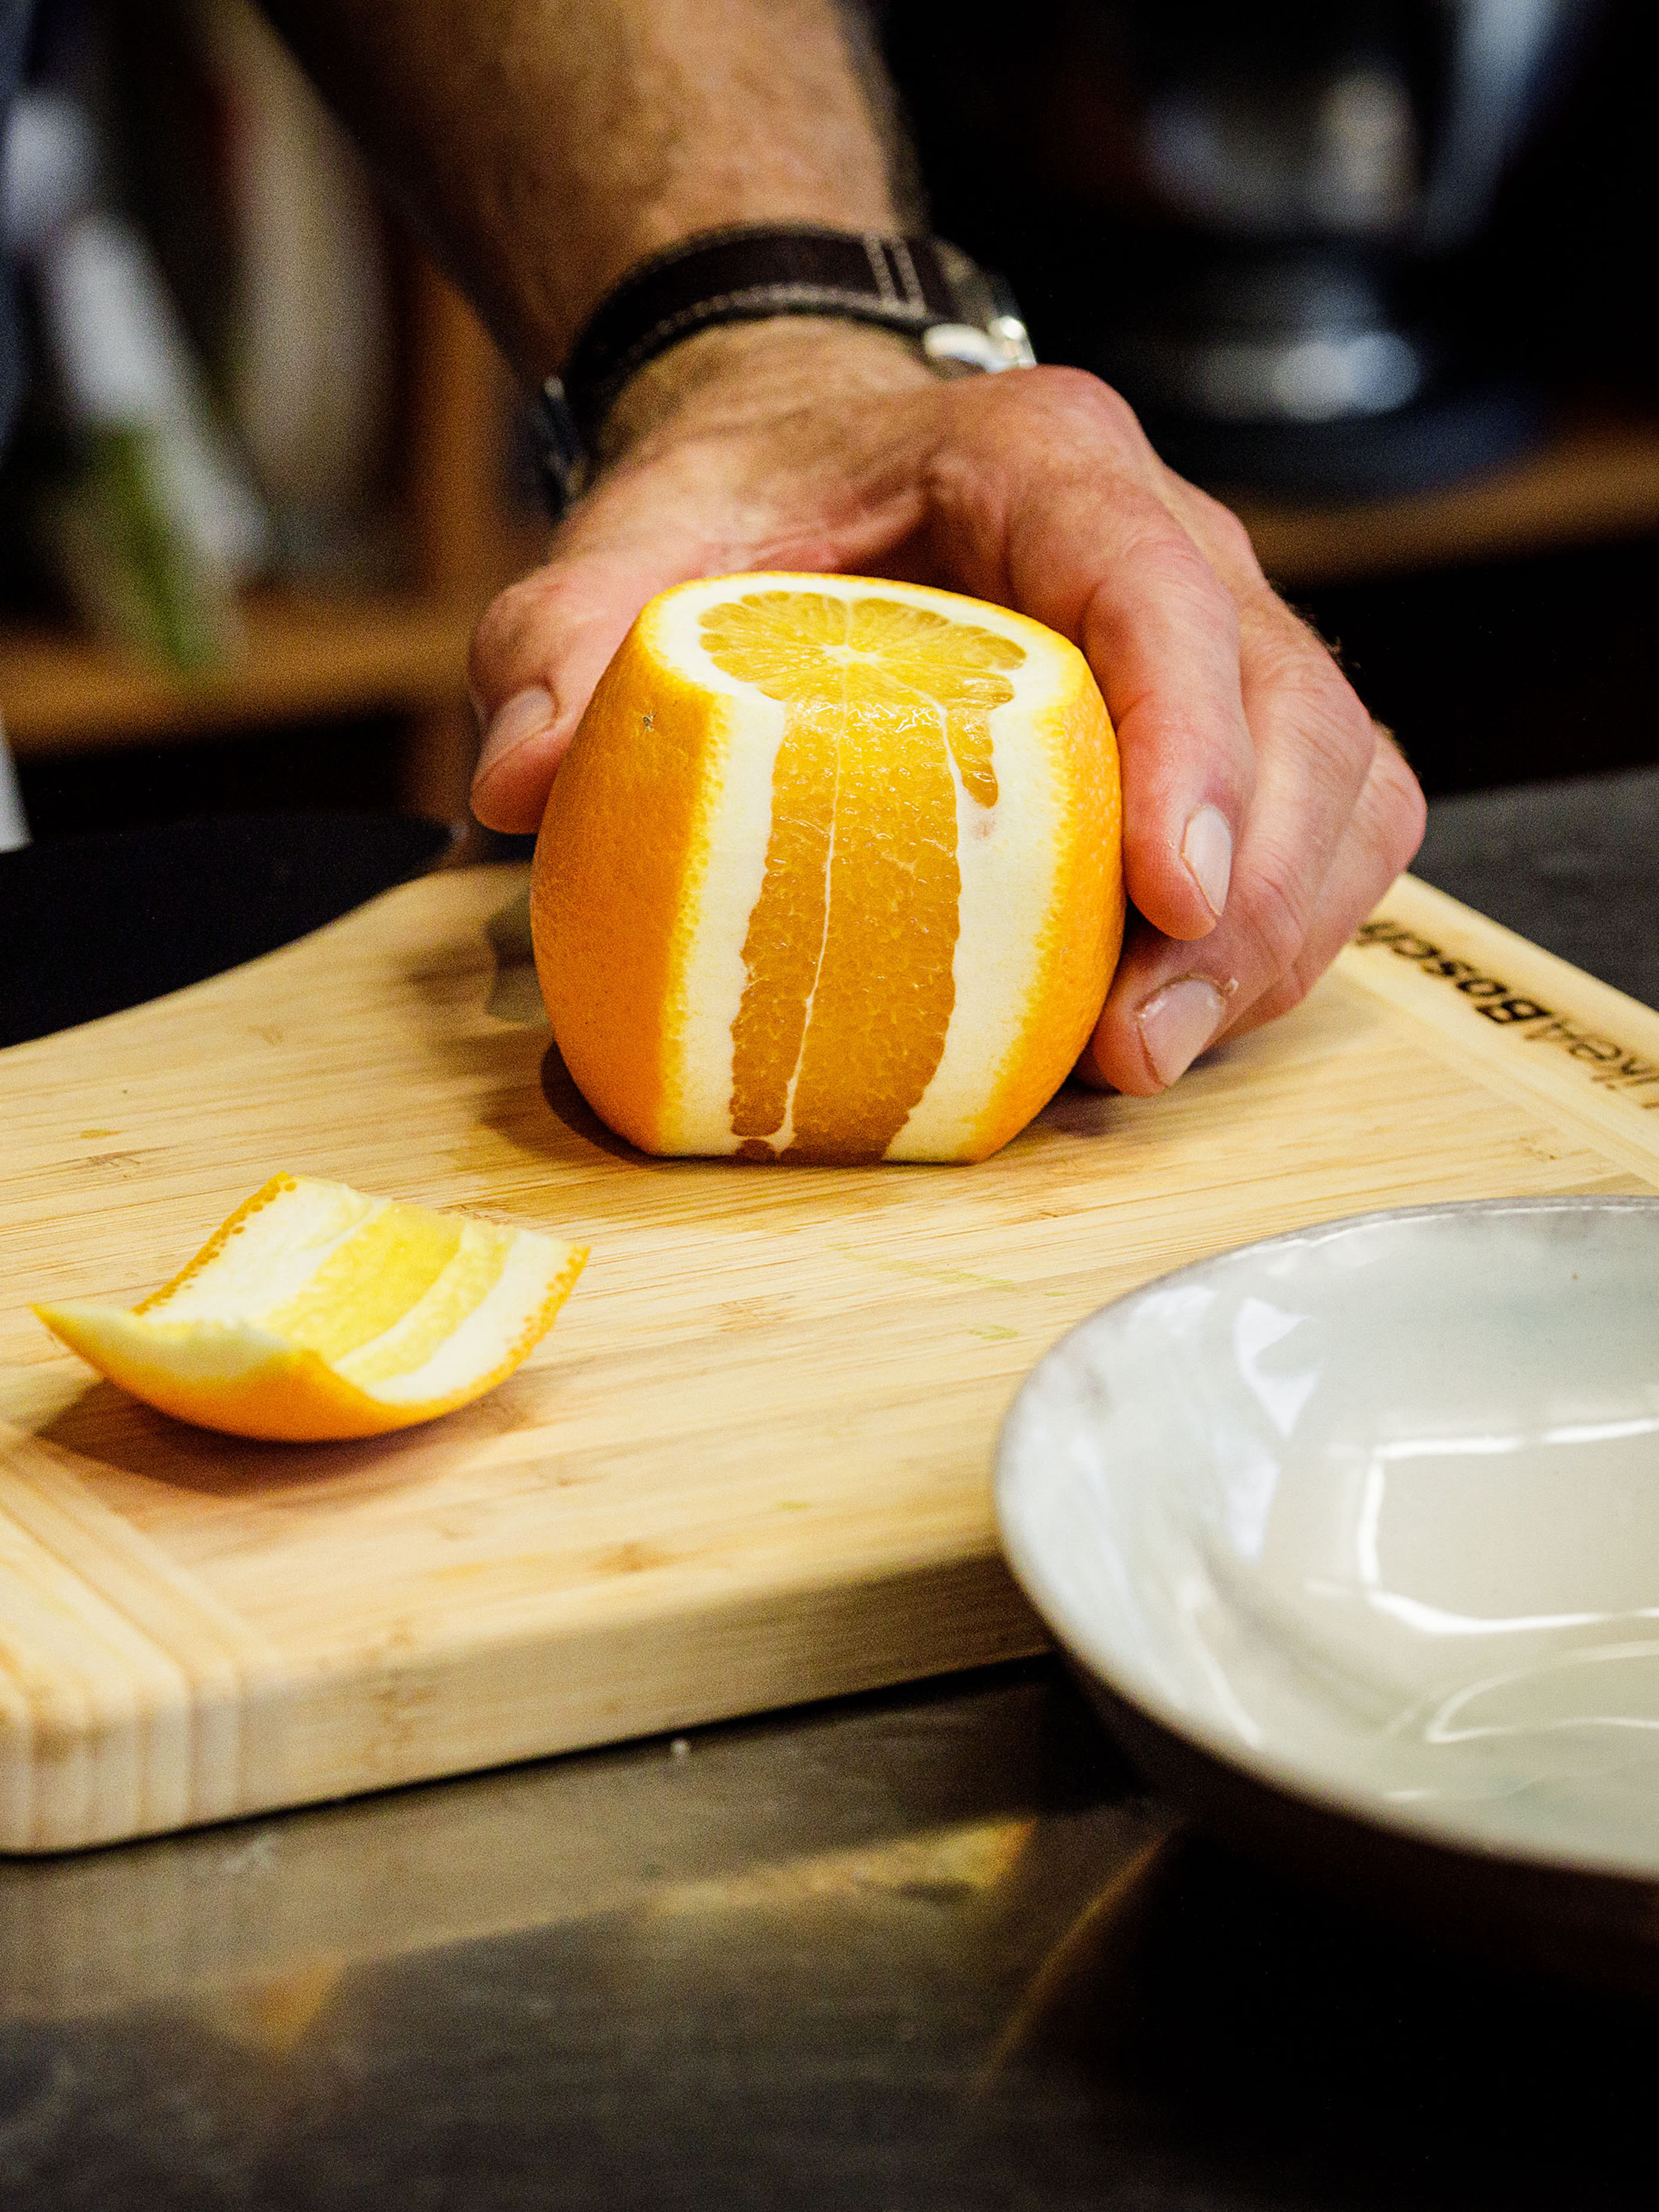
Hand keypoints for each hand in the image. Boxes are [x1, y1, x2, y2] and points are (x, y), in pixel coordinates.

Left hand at [468, 320, 1425, 1093]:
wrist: (817, 462)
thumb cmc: (745, 502)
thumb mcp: (629, 542)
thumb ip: (561, 638)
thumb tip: (516, 785)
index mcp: (1044, 464)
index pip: (1160, 588)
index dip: (1195, 742)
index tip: (1168, 895)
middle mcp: (1168, 537)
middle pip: (1289, 707)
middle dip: (1247, 895)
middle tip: (1140, 1044)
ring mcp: (1220, 631)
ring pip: (1339, 777)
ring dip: (1277, 936)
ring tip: (1152, 1056)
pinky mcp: (1231, 722)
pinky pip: (1326, 824)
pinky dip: (1283, 932)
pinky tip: (1183, 1015)